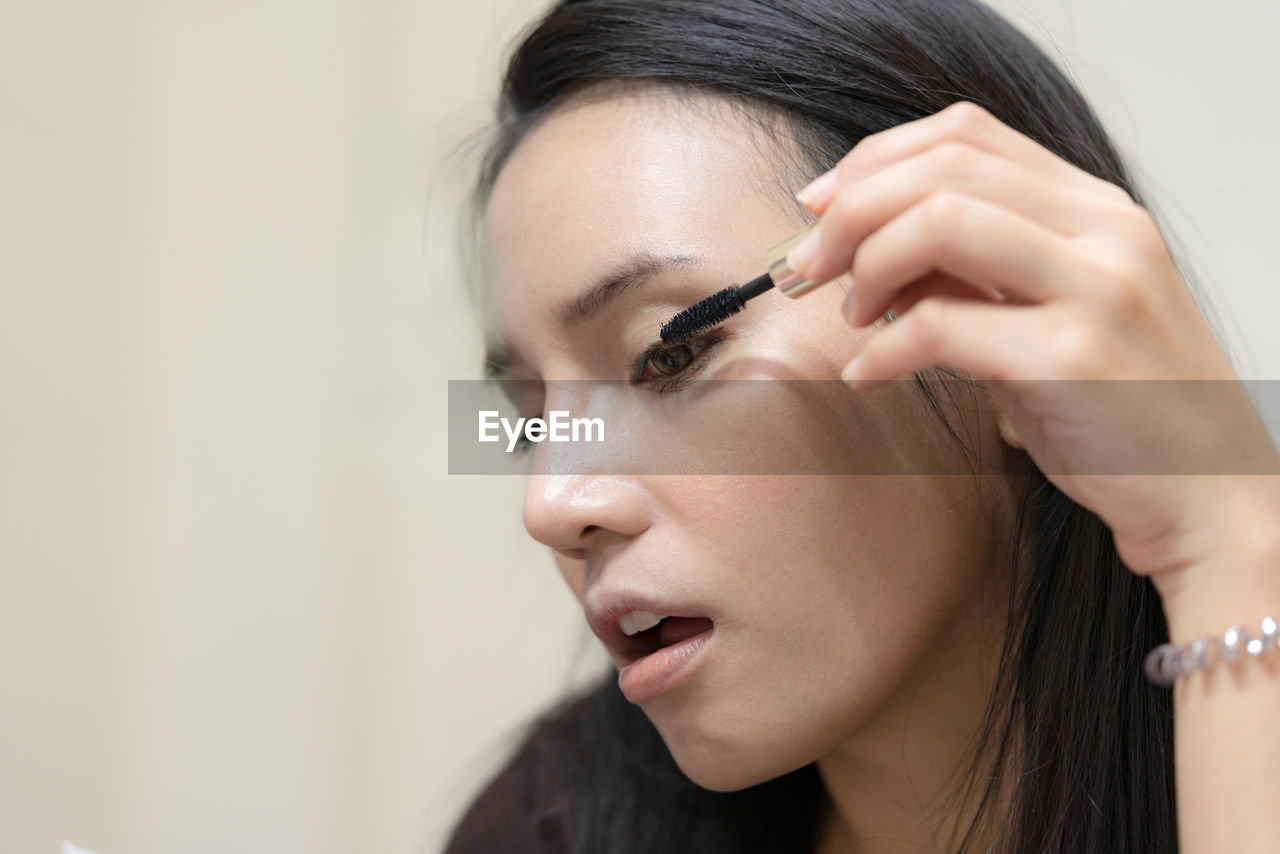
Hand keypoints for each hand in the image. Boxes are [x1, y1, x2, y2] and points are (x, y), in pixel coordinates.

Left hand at [787, 100, 1279, 611]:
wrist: (1206, 495)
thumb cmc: (1120, 411)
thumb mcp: (1049, 318)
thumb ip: (976, 275)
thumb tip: (873, 254)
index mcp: (1096, 207)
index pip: (967, 134)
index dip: (876, 160)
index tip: (821, 203)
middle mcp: (1104, 229)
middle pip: (943, 168)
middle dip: (853, 210)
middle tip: (809, 263)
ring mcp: (1096, 286)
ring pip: (941, 223)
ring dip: (867, 265)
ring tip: (851, 316)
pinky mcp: (1074, 356)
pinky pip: (941, 325)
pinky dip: (882, 349)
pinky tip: (866, 373)